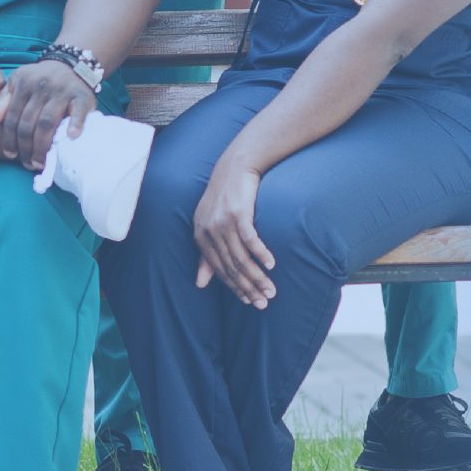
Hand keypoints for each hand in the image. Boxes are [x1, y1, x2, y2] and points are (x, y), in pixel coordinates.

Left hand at [0, 60, 94, 170]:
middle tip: (27, 164)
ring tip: (40, 162)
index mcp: (23, 82)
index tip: (9, 155)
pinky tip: (71, 137)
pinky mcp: (82, 96)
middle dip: (25, 147)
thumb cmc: (39, 81)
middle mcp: (41, 85)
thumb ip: (3, 100)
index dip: (9, 138)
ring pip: (47, 122)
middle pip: (28, 123)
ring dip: (42, 146)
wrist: (70, 65)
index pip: (12, 116)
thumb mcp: (17, 83)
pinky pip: (78, 112)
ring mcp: (62, 90)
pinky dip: (75, 124)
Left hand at [192, 163, 276, 307]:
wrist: (235, 167)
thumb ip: (205, 257)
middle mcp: (209, 232)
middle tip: (264, 302)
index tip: (250, 301)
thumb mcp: (209, 227)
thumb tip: (199, 285)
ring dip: (258, 276)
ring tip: (271, 290)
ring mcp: (223, 222)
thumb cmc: (224, 199)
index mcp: (200, 237)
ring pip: (241, 258)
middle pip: (231, 267)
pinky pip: (250, 239)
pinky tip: (271, 265)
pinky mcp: (238, 213)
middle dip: (248, 288)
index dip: (235, 288)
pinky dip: (261, 254)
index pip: (219, 270)